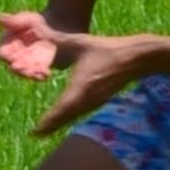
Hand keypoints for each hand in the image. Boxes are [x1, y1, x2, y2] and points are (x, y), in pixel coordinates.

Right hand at [0, 10, 78, 86]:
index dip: (6, 57)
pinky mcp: (40, 67)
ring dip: (29, 74)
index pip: (2, 53)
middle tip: (22, 68)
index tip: (11, 58)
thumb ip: (14, 21)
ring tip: (35, 73)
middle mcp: (16, 56)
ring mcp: (28, 63)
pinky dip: (42, 75)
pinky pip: (39, 74)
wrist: (56, 27)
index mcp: (8, 44)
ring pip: (25, 72)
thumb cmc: (38, 21)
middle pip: (13, 66)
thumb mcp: (27, 19)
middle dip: (18, 68)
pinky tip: (47, 73)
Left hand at [28, 32, 151, 139]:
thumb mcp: (79, 43)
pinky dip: (69, 117)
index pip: (60, 110)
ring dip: (60, 124)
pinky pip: (80, 113)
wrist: (135, 59)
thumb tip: (38, 34)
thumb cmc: (107, 50)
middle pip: (65, 118)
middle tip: (36, 135)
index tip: (35, 132)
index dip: (47, 122)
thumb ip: (57, 41)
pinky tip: (64, 116)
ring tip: (45, 130)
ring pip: (73, 117)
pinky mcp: (99, 101)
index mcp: (80, 88)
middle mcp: (86, 100)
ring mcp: (94, 103)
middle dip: (50, 127)